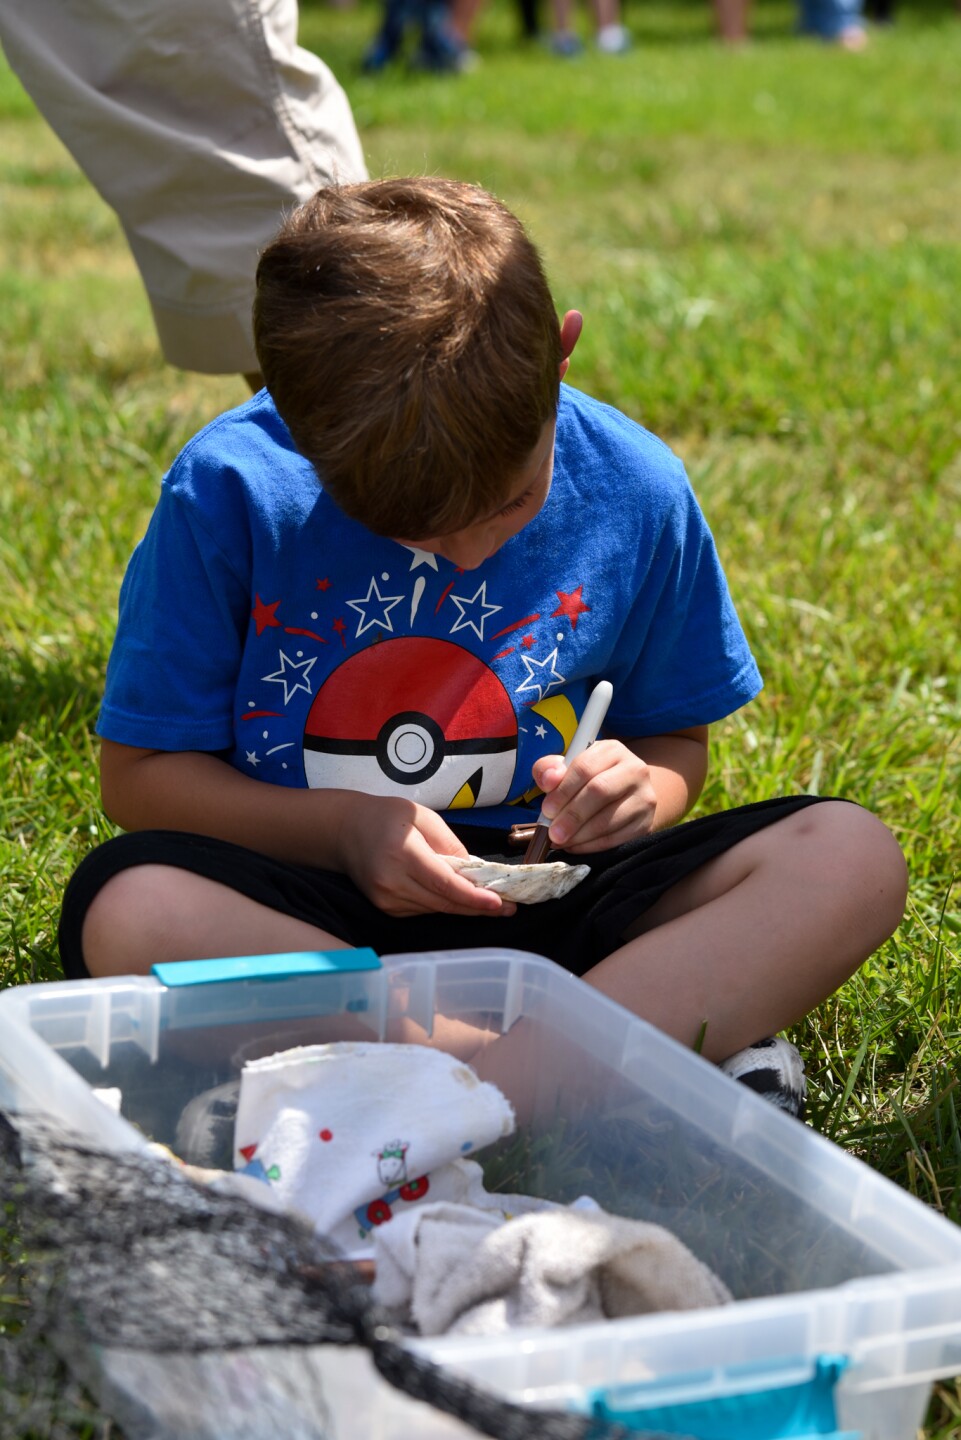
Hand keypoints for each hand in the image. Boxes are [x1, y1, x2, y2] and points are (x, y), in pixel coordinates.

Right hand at [338, 793, 516, 918]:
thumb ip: (449, 843)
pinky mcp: (385, 908)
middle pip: (443, 902)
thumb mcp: (421, 816)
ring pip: (435, 909)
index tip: (501, 904)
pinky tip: (457, 896)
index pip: (444, 884)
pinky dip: (442, 904)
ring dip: (463, 907)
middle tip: (509, 908)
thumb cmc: (386, 817)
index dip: (474, 898)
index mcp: (402, 854)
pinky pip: (423, 910)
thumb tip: (474, 870)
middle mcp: (391, 882)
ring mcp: (386, 899)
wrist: (345, 830)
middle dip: (478, 907)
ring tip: (490, 901)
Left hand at [532, 740, 656, 852]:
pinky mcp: (646, 823)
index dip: (563, 790)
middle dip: (572, 815)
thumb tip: (548, 780)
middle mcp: (634, 769)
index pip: (584, 767)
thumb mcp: (567, 768)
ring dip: (579, 834)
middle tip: (553, 832)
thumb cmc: (587, 780)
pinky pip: (616, 838)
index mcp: (612, 750)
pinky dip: (591, 846)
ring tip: (560, 840)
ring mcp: (644, 797)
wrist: (625, 796)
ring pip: (608, 819)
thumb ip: (549, 769)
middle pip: (600, 791)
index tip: (547, 810)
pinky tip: (575, 846)